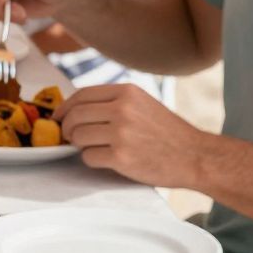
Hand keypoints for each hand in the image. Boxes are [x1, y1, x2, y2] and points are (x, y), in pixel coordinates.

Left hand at [57, 83, 206, 185]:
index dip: (64, 108)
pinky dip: (92, 160)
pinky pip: (88, 157)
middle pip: (75, 116)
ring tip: (94, 148)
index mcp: (127, 92)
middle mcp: (122, 109)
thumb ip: (113, 102)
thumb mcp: (143, 103)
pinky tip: (106, 159)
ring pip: (78, 137)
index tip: (58, 117)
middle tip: (70, 137)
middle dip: (67, 129)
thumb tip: (76, 109)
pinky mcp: (121, 157)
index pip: (81, 95)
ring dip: (80, 145)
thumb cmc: (168, 132)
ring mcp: (121, 133)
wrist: (195, 155)